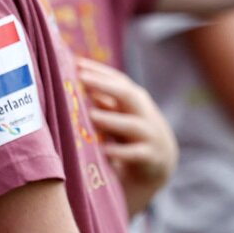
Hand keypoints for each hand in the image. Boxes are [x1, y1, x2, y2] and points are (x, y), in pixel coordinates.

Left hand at [78, 57, 176, 215]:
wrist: (157, 169)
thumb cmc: (128, 138)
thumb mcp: (116, 117)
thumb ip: (103, 103)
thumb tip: (79, 83)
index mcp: (135, 102)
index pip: (120, 81)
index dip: (99, 71)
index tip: (76, 63)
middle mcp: (145, 115)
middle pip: (129, 95)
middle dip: (105, 85)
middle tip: (81, 78)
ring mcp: (151, 137)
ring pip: (133, 124)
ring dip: (111, 119)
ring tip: (91, 115)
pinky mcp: (152, 159)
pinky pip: (136, 154)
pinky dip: (120, 152)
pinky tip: (103, 151)